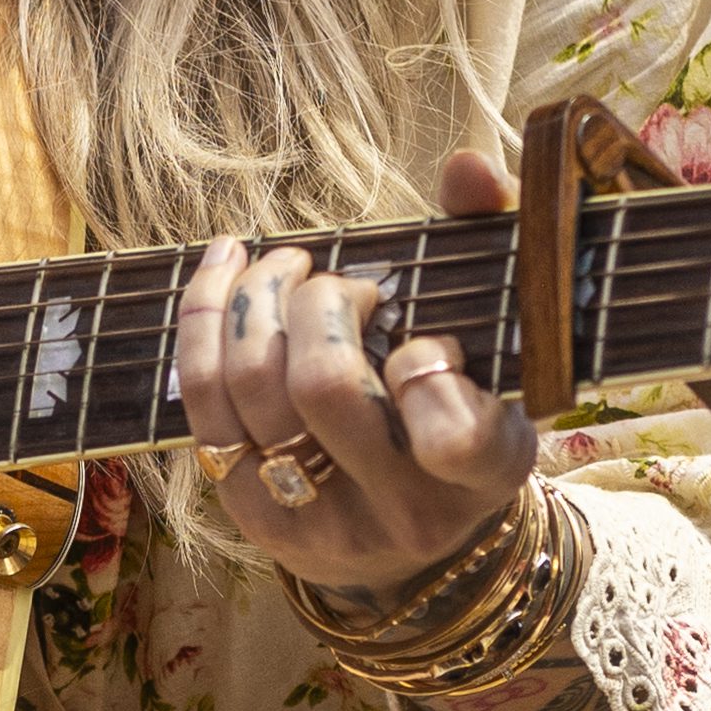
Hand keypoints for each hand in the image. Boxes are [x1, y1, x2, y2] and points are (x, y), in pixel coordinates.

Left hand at [174, 148, 535, 600]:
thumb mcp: (505, 344)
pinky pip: (205, 402)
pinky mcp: (252, 517)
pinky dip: (207, 318)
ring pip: (254, 387)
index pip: (454, 436)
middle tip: (345, 285)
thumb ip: (492, 246)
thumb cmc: (467, 409)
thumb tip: (467, 166)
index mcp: (484, 473)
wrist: (419, 545)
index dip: (427, 368)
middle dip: (322, 303)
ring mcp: (319, 522)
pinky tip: (228, 269)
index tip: (426, 340)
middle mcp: (401, 512)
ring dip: (259, 298)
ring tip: (286, 270)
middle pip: (327, 387)